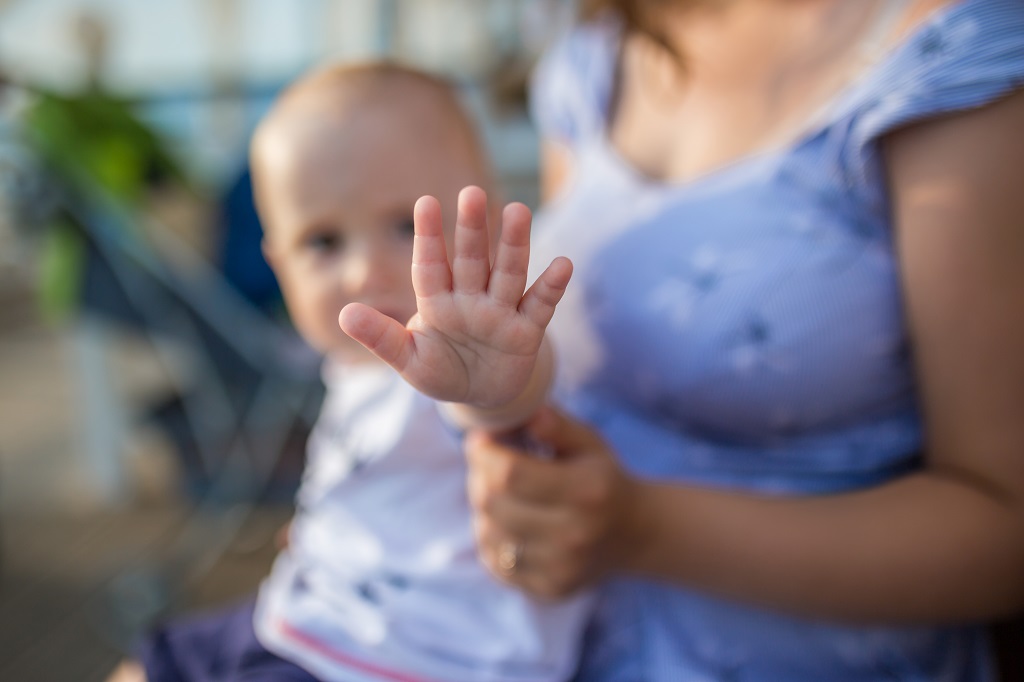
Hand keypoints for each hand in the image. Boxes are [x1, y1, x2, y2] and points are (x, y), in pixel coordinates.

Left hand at [339, 185, 572, 407]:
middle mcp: (470, 298)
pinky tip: (562, 264)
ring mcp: (500, 312)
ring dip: (513, 245)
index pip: (430, 265)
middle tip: (471, 194)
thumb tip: (343, 313)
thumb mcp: (409, 360)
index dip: (428, 236)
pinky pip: (540, 306)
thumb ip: (381, 337)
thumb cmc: (441, 372)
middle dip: (471, 229)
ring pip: (507, 273)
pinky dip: (551, 287)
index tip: (424, 202)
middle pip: (470, 259)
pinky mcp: (526, 331)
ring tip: (518, 211)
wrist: (481, 396)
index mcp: (437, 302)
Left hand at [465, 406, 642, 598]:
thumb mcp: (588, 442)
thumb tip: (523, 413)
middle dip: (479, 476)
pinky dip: (492, 537)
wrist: (634, 533)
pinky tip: (509, 522)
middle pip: (491, 503)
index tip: (480, 440)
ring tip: (501, 493)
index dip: (484, 453)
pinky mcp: (548, 590)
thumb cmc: (602, 478)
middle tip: (487, 463)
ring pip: (486, 533)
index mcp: (587, 492)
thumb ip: (556, 425)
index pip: (509, 474)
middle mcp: (574, 536)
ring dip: (483, 508)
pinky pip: (494, 561)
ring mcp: (561, 569)